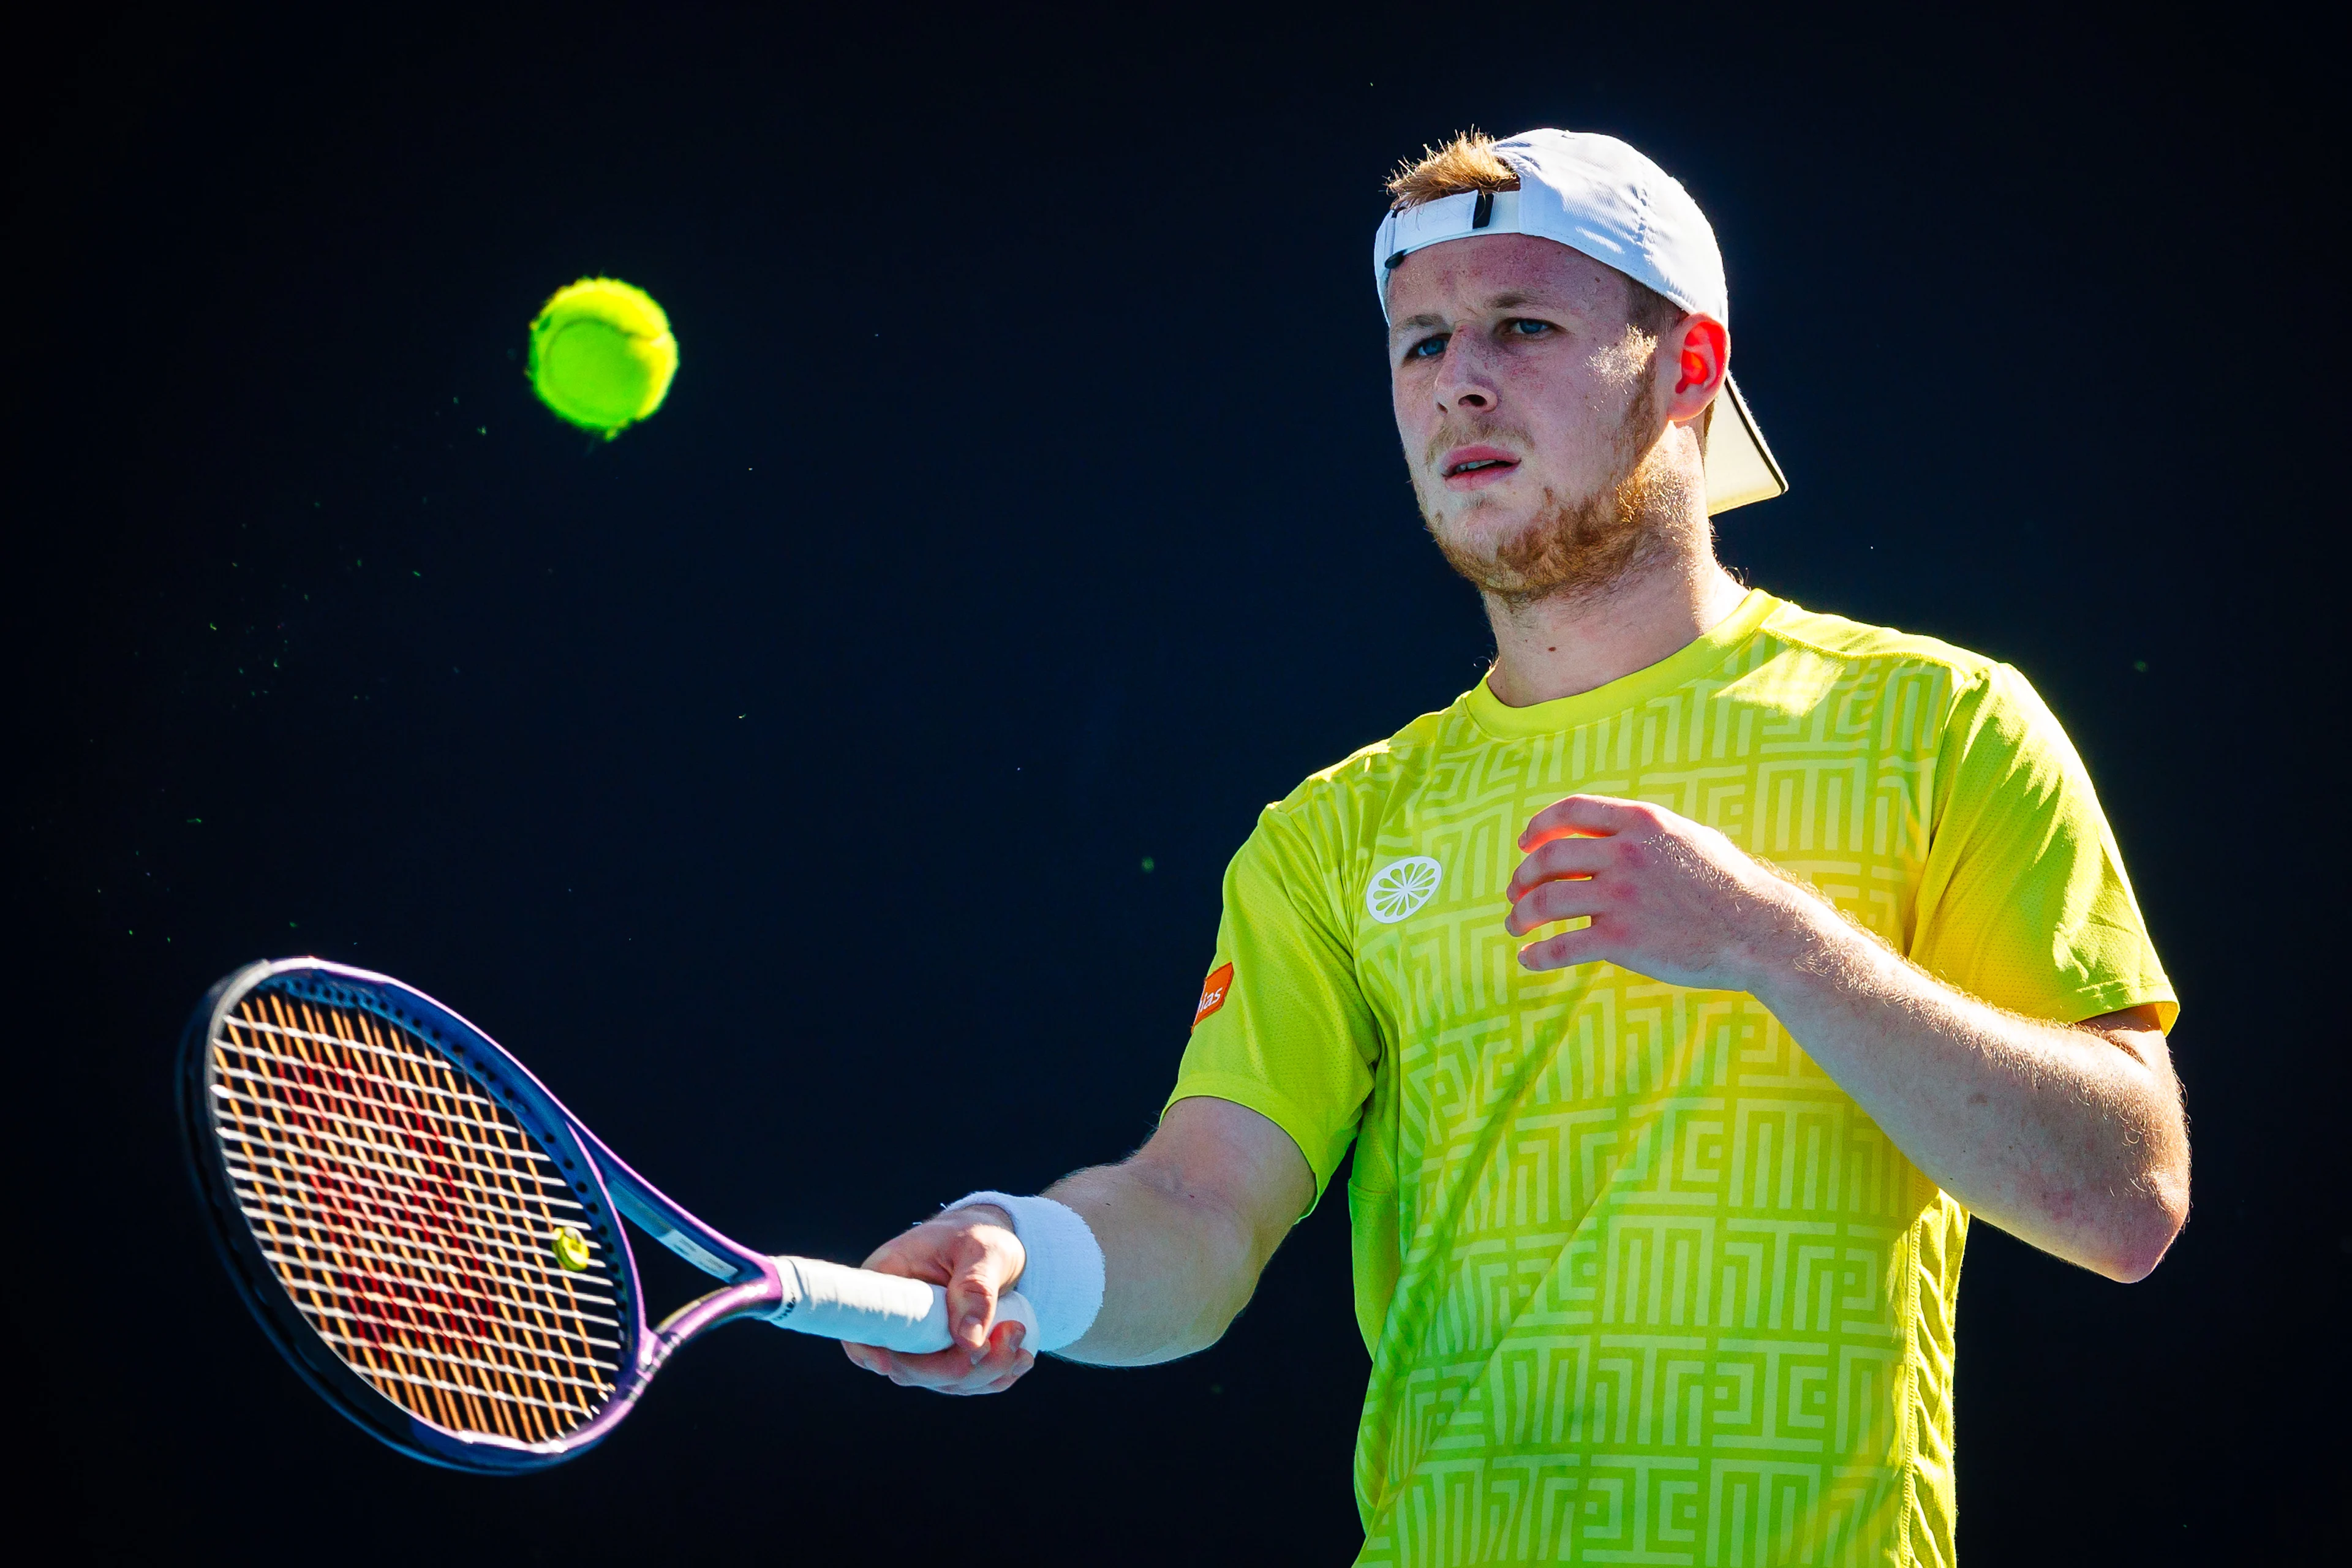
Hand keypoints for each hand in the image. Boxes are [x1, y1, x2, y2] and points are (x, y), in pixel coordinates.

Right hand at [839, 1204, 1036, 1394]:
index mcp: (888, 1281)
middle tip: (1008, 1335)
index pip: (861, 1325)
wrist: (994, 1246)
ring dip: (985, 1372)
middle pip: (908, 1367)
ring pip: (942, 1381)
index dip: (866, 1350)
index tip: (888, 1364)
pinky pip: (964, 1383)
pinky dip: (994, 1378)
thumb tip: (968, 1341)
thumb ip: (975, 1288)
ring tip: (1020, 1335)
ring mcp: (920, 1345)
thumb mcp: (981, 1249)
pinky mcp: (944, 1358)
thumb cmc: (979, 1236)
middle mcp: (897, 1320)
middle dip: (957, 1367)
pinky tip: (1021, 1358)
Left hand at [1504, 794, 1829, 989]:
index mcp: (1641, 823)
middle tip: (1515, 893)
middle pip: (1549, 857)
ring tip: (1514, 925)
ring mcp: (1621, 897)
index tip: (1524, 844)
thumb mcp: (1691, 838)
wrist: (1760, 931)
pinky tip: (1528, 959)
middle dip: (1523, 876)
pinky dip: (1537, 955)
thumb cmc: (1731, 886)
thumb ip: (1648, 832)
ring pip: (1546, 901)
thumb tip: (1616, 830)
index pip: (1572, 810)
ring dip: (1521, 914)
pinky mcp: (1622, 940)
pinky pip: (1562, 946)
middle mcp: (1625, 854)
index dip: (1539, 826)